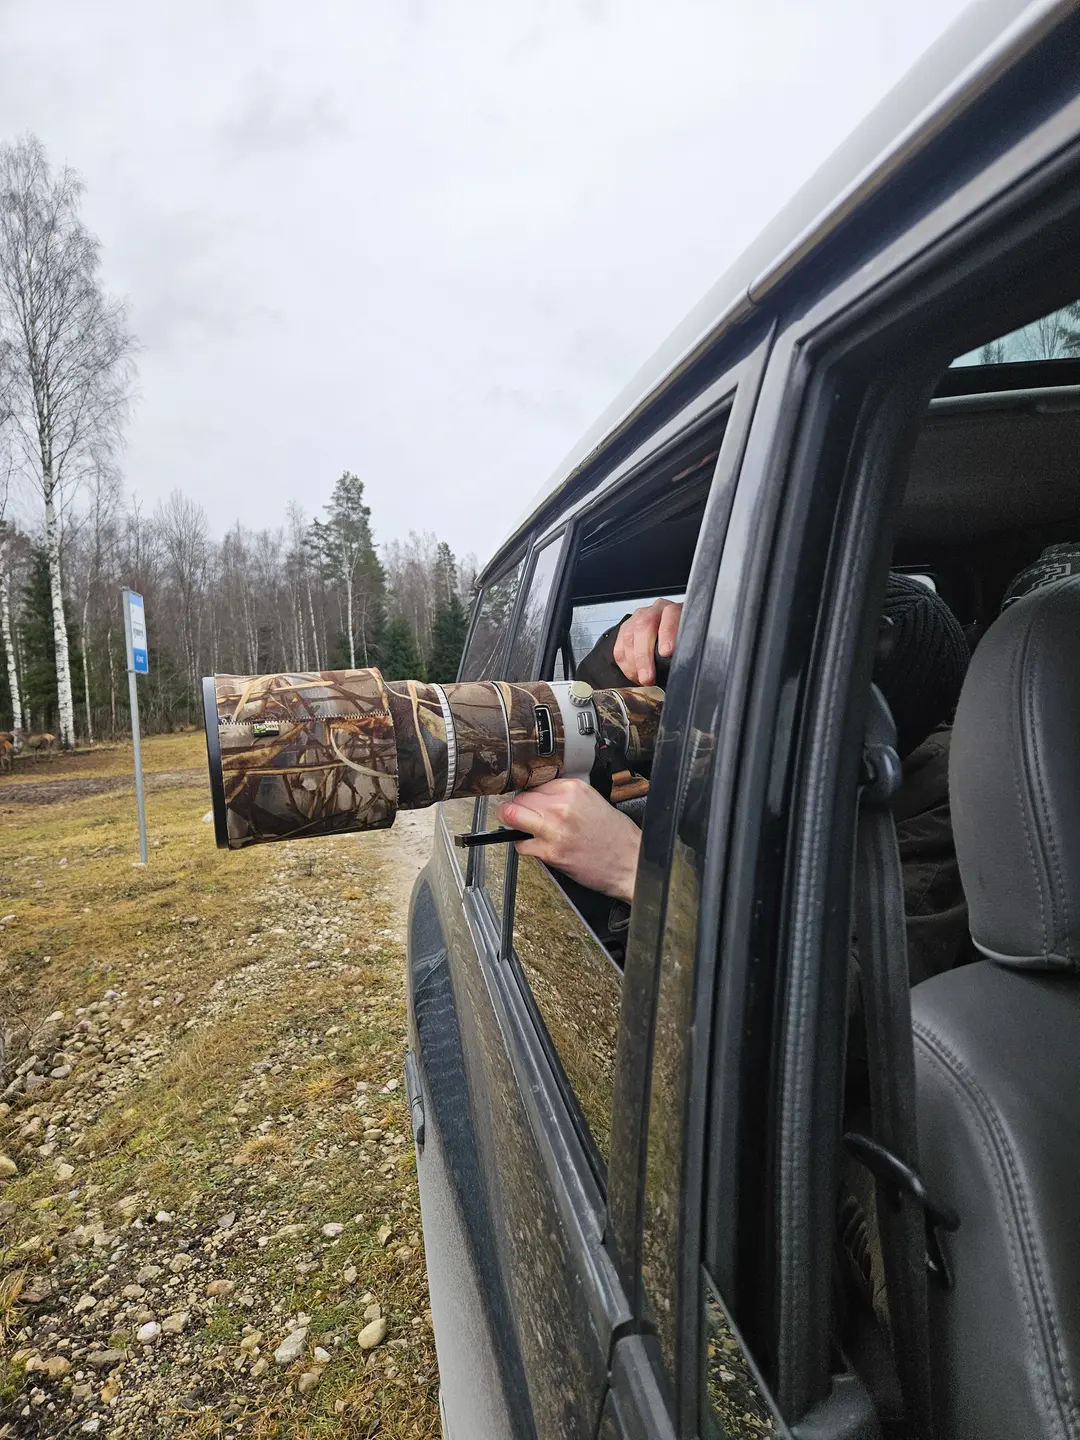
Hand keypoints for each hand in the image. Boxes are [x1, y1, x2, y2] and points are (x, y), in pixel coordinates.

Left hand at [497, 779, 640, 902]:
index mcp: (573, 788)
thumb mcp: (592, 800)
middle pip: (520, 798)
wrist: (629, 861)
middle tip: (522, 817)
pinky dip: (524, 846)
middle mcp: (562, 804)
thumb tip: (538, 797)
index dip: (531, 796)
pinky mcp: (550, 851)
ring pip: (511, 816)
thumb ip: (564, 795)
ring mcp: (554, 827)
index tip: (531, 804)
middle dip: (517, 808)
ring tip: (522, 829)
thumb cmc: (615, 835)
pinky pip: (521, 844)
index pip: (534, 784)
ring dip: (513, 824)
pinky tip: (537, 847)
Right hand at [612, 598, 682, 684]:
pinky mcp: (625, 630)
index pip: (670, 614)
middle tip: (648, 677)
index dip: (667, 633)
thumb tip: (681, 664)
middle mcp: (655, 611)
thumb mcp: (691, 642)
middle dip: (644, 656)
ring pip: (629, 637)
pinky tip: (635, 674)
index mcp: (675, 610)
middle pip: (643, 626)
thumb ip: (688, 648)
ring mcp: (638, 618)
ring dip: (633, 663)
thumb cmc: (682, 640)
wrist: (673, 636)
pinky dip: (625, 665)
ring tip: (642, 680)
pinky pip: (619, 648)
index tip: (666, 652)